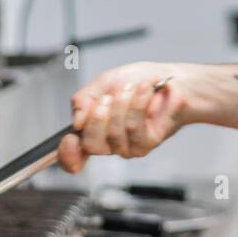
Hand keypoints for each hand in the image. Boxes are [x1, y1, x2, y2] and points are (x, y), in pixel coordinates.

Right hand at [59, 62, 190, 172]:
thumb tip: (76, 121)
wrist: (169, 78)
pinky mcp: (147, 143)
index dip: (67, 154)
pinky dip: (137, 104)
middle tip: (107, 97)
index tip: (70, 140)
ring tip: (131, 88)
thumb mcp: (103, 83)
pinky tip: (143, 91)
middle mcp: (108, 143)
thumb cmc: (138, 82)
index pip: (73, 157)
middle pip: (91, 144)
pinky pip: (134, 128)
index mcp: (92, 130)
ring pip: (113, 133)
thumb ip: (83, 100)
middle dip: (98, 115)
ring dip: (122, 104)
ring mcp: (128, 146)